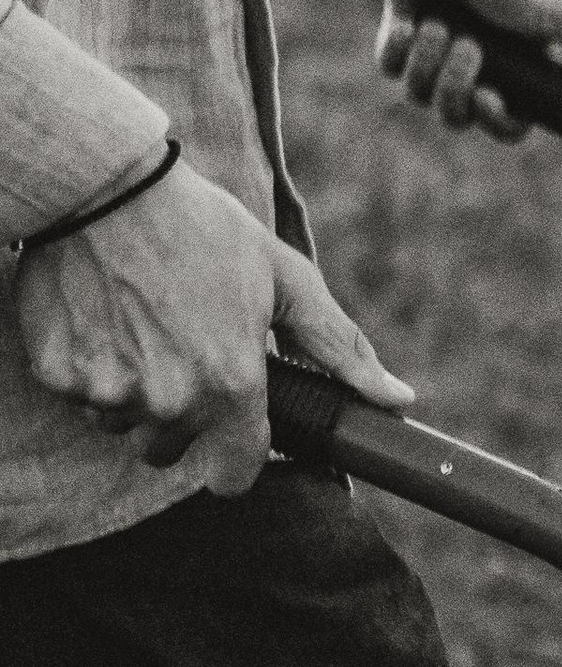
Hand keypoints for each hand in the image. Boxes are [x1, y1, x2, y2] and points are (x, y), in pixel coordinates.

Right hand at [16, 157, 411, 491]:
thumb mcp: (285, 280)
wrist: (105, 187)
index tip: (235, 429)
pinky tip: (104, 317)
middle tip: (184, 345)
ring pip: (124, 426)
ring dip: (133, 392)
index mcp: (229, 384)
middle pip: (171, 451)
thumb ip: (341, 350)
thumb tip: (398, 401)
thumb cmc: (205, 229)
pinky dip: (89, 368)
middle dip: (181, 414)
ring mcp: (107, 391)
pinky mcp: (58, 375)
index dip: (237, 457)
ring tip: (143, 324)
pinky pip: (80, 397)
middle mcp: (168, 400)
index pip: (234, 479)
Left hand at [378, 0, 561, 140]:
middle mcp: (483, 61)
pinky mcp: (403, 32)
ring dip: (431, 65)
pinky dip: (401, 50)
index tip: (496, 102)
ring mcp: (440, 48)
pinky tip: (413, 21)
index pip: (512, 124)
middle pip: (462, 117)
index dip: (501, 123)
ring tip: (440, 25)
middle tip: (469, 48)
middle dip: (460, 92)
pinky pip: (393, 69)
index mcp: (524, 64)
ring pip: (423, 97)